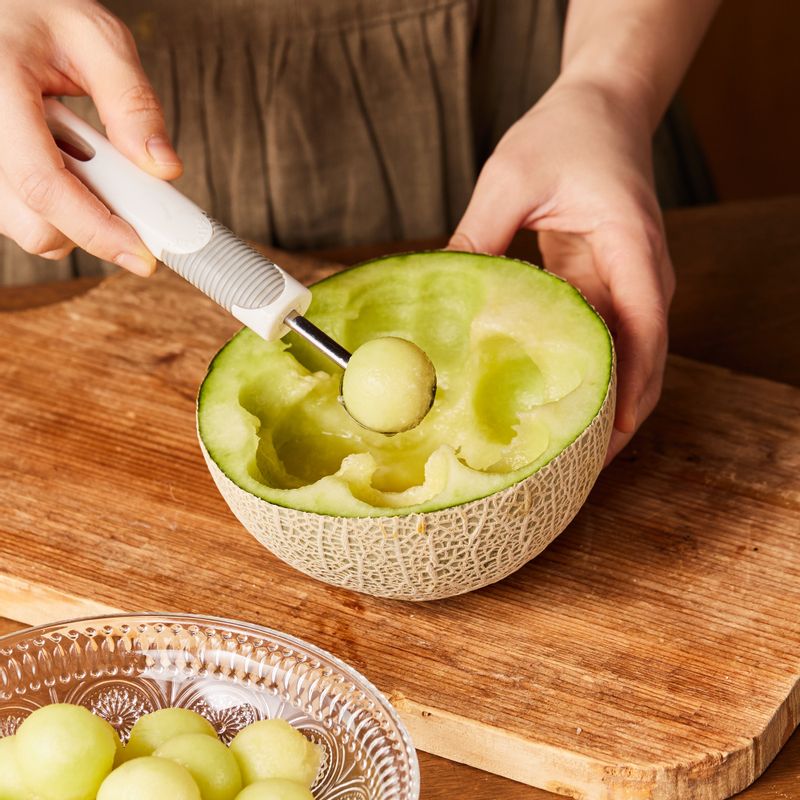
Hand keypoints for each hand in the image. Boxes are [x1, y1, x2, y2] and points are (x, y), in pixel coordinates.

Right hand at [0, 0, 180, 273]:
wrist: (0, 10)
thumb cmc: (39, 15)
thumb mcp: (96, 37)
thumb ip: (132, 101)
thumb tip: (164, 169)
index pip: (43, 183)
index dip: (98, 230)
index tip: (144, 255)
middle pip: (34, 223)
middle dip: (92, 225)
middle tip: (122, 186)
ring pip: (25, 227)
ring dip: (72, 215)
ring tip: (82, 156)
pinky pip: (18, 214)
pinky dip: (54, 207)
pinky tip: (62, 163)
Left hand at [449, 77, 673, 461]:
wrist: (603, 108)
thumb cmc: (567, 133)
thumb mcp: (511, 178)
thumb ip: (478, 235)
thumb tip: (438, 292)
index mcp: (631, 248)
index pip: (645, 331)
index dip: (632, 389)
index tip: (610, 436)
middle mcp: (641, 275)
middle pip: (643, 362)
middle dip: (617, 416)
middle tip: (574, 464)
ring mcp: (626, 284)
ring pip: (625, 360)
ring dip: (600, 402)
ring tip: (563, 448)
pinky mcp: (605, 287)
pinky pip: (601, 342)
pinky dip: (583, 375)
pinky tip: (549, 400)